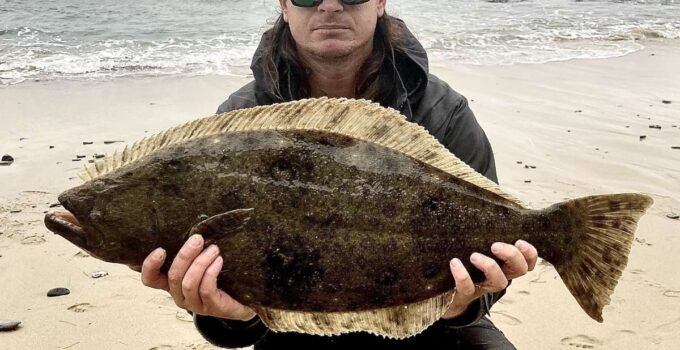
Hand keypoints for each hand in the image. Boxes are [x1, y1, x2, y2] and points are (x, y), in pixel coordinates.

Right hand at [141, 234, 255, 320]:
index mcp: (172, 284)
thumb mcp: (202, 262)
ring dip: (201, 263)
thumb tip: (196, 228)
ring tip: (214, 249)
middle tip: (198, 239)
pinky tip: (219, 261)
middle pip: (174, 276)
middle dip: (185, 255)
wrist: (242, 300)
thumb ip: (194, 251)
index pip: (150, 280)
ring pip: (189, 283)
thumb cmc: (220, 277)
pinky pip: (206, 289)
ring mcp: (194, 304)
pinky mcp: (211, 307)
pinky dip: (211, 272)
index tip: (160, 249)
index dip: (150, 266)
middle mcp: (179, 296)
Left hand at [442, 240, 537, 318]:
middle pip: (519, 270)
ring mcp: (483, 287)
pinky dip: (463, 276)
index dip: (529, 253)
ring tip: (474, 256)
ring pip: (499, 282)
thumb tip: (478, 202)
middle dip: (512, 256)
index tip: (519, 241)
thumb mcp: (475, 246)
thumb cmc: (464, 263)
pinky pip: (468, 288)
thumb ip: (482, 233)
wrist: (444, 294)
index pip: (527, 262)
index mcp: (504, 265)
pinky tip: (455, 263)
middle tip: (495, 246)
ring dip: (490, 267)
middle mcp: (498, 276)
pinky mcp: (465, 294)